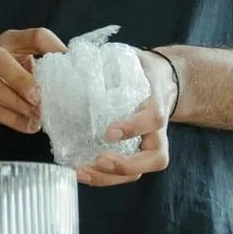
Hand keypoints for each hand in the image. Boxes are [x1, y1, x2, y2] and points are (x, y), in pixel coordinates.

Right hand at [0, 27, 65, 133]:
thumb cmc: (7, 77)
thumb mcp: (25, 65)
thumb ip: (44, 68)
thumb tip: (74, 82)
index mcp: (12, 42)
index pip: (35, 36)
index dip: (54, 48)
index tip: (69, 64)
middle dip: (20, 79)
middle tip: (38, 97)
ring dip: (18, 103)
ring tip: (37, 114)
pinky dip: (14, 120)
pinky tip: (30, 125)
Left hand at [78, 46, 179, 188]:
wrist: (163, 81)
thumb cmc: (142, 70)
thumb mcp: (132, 59)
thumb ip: (109, 60)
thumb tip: (69, 56)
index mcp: (156, 103)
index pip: (153, 118)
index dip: (134, 127)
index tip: (109, 132)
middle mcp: (158, 130)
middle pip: (155, 158)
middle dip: (126, 165)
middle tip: (98, 160)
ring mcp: (149, 145)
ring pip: (140, 172)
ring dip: (110, 177)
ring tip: (81, 172)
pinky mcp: (137, 153)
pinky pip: (125, 173)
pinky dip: (103, 177)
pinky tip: (80, 171)